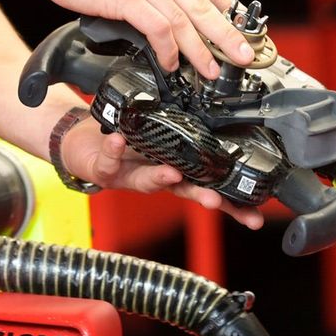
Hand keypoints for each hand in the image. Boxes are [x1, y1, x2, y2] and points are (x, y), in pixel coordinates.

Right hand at [27, 0, 254, 78]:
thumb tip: (149, 1)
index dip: (224, 8)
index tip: (239, 27)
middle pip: (203, 3)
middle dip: (227, 34)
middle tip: (245, 55)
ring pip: (185, 19)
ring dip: (202, 50)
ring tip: (212, 71)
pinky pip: (158, 28)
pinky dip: (169, 50)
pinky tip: (171, 64)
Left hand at [61, 117, 263, 229]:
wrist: (82, 143)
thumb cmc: (123, 140)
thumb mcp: (158, 136)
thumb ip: (182, 135)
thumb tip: (219, 120)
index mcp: (175, 171)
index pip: (208, 187)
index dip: (230, 204)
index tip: (253, 214)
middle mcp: (156, 179)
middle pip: (183, 192)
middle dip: (200, 197)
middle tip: (215, 201)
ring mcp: (130, 177)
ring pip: (147, 183)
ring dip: (160, 178)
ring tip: (171, 172)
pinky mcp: (104, 170)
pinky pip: (109, 160)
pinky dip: (113, 150)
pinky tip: (118, 140)